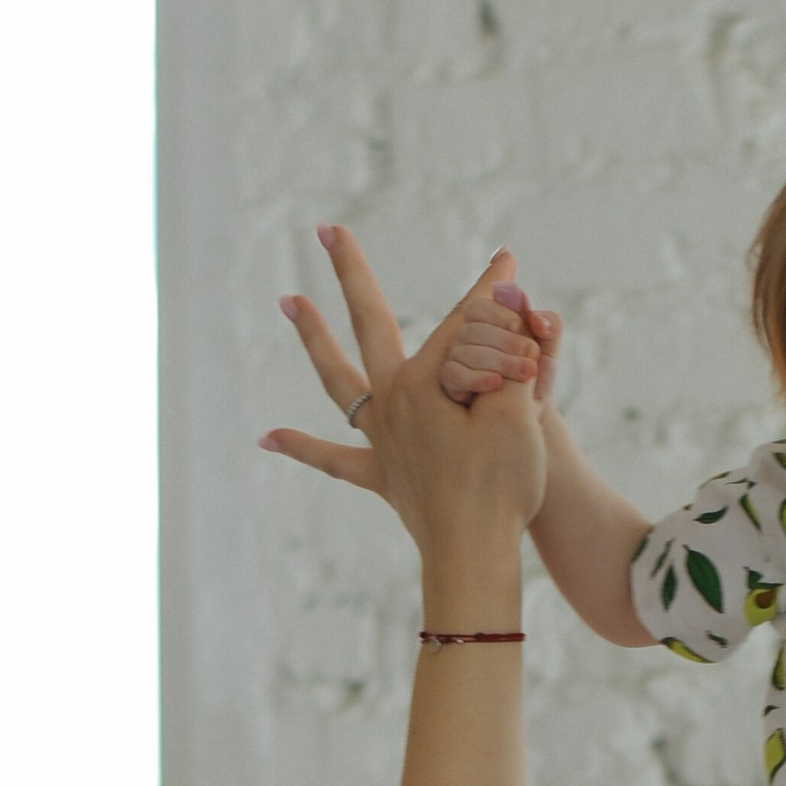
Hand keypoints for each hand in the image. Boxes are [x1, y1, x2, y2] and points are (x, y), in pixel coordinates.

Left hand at [264, 226, 546, 562]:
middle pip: (367, 324)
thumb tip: (510, 295)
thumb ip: (510, 351)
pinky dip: (303, 447)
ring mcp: (380, 440)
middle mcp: (389, 404)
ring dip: (313, 338)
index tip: (504, 257)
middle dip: (351, 273)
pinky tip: (268, 437)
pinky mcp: (382, 477)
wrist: (476, 557)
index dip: (488, 292)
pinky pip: (335, 459)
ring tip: (288, 301)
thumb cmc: (502, 486)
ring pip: (338, 380)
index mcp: (420, 384)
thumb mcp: (518, 413)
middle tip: (327, 229)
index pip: (460, 325)